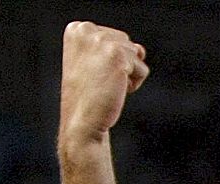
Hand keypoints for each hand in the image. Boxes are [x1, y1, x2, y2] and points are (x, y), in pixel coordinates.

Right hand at [59, 22, 148, 148]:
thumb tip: (141, 49)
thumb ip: (114, 47)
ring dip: (128, 74)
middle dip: (121, 65)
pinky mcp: (117, 54)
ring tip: (106, 85)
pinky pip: (142, 69)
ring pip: (136, 55)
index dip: (110, 61)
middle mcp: (86, 29)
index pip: (114, 37)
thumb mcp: (95, 63)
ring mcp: (101, 40)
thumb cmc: (89, 95)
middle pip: (126, 43)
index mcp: (77, 29)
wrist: (82, 119)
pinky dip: (134, 83)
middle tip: (100, 81)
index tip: (93, 73)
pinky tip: (115, 90)